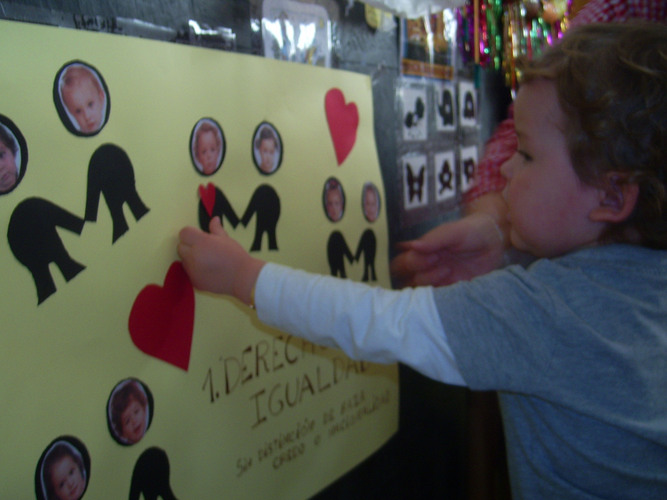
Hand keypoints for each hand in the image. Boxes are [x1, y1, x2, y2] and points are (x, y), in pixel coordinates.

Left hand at [177, 217, 264, 304]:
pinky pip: (189, 272)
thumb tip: (214, 219)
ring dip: (190, 258)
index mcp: (202, 242)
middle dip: (188, 246)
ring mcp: (192, 270)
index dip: (190, 234)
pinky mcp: (194, 281)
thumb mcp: (226, 239)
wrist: (242, 278)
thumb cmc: (235, 256)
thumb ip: (216, 229)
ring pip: (183, 260)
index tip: (198, 237)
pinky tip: (208, 271)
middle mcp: (193, 256)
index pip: (184, 233)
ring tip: (206, 260)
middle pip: (180, 246)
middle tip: (203, 249)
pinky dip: (195, 270)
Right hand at [390, 212, 506, 287]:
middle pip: (406, 278)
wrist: (495, 241)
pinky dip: (440, 294)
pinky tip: (455, 282)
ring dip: (430, 281)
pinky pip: (437, 298)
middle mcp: (426, 266)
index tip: (433, 255)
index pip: (402, 262)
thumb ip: (434, 239)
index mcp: (423, 251)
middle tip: (438, 261)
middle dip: (418, 272)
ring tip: (449, 270)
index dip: (413, 262)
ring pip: (419, 289)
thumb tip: (412, 246)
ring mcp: (437, 279)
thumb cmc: (472, 231)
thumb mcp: (453, 232)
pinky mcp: (451, 289)